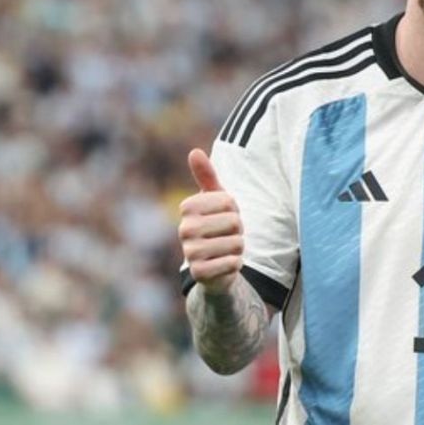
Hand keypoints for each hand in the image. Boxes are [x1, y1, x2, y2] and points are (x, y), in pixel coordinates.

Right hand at [178, 148, 243, 294]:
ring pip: (236, 243)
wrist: (215, 265)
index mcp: (188, 207)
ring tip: (226, 249)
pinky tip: (225, 264)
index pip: (229, 201)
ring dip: (238, 248)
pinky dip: (236, 264)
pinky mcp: (199, 273)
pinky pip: (233, 263)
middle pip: (234, 222)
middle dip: (238, 230)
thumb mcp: (215, 199)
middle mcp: (184, 229)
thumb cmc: (217, 225)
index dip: (235, 210)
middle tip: (227, 235)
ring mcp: (190, 252)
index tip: (224, 216)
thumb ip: (206, 175)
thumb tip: (194, 151)